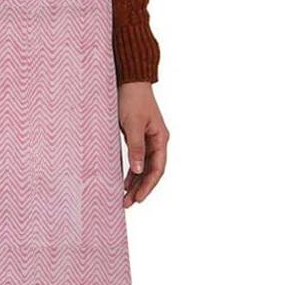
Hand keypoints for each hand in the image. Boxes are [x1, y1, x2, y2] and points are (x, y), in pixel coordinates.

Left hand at [118, 82, 168, 207]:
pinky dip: (131, 170)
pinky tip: (124, 181)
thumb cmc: (132, 99)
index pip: (157, 169)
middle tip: (128, 204)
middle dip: (140, 188)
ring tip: (125, 197)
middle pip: (150, 171)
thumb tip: (138, 171)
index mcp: (160, 139)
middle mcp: (157, 141)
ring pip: (143, 166)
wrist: (129, 80)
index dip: (148, 186)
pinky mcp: (137, 136)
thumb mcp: (133, 124)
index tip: (138, 199)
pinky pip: (136, 158)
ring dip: (135, 182)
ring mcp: (147, 139)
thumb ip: (136, 147)